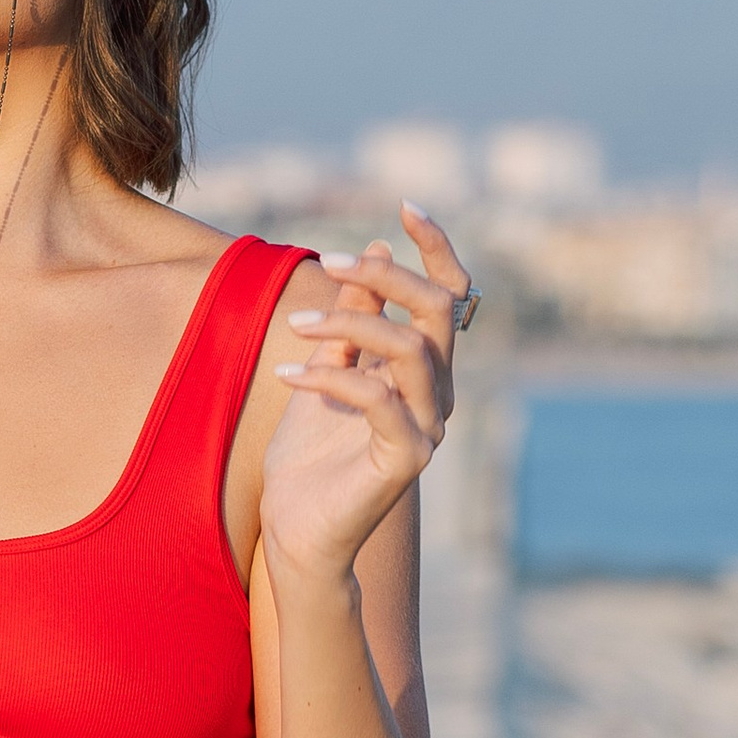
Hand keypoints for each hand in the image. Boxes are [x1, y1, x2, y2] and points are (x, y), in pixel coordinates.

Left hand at [259, 204, 475, 586]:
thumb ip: (352, 316)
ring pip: (411, 350)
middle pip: (439, 312)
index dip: (437, 249)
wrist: (299, 531)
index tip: (406, 206)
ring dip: (349, 323)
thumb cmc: (311, 453)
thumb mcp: (327, 365)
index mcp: (423, 368)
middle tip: (330, 261)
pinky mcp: (405, 459)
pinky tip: (287, 373)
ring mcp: (427, 427)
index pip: (450, 296)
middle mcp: (437, 394)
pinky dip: (330, 376)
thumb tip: (369, 251)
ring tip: (294, 324)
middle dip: (389, 275)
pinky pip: (378, 400)